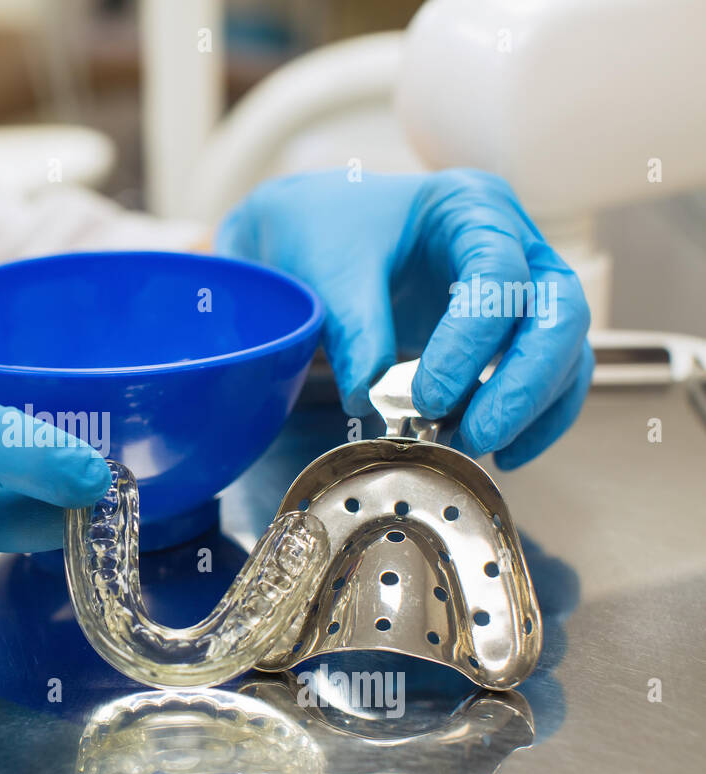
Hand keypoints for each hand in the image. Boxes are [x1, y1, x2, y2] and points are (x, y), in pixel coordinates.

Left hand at [217, 168, 593, 467]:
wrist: (321, 230)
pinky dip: (535, 418)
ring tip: (469, 447)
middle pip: (558, 313)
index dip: (470, 342)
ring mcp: (524, 285)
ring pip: (565, 349)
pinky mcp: (514, 329)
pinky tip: (505, 453)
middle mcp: (515, 242)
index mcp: (472, 207)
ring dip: (528, 408)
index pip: (499, 274)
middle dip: (523, 384)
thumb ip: (353, 328)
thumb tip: (367, 396)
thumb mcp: (330, 269)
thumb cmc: (329, 230)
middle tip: (475, 436)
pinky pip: (551, 375)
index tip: (427, 396)